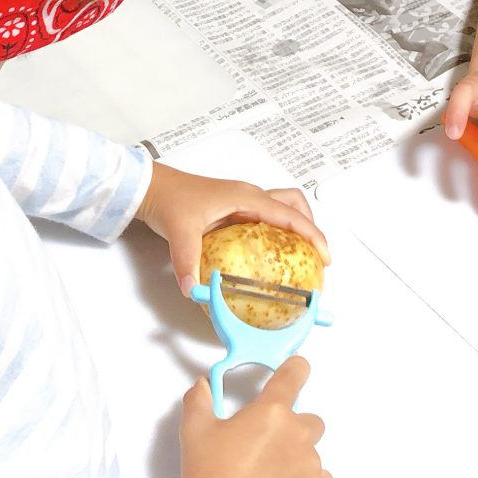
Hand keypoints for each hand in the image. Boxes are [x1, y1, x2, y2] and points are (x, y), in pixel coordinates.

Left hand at [137, 165, 329, 294]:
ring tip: (301, 254)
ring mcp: (242, 199)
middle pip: (294, 205)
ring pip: (282, 206)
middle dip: (311, 227)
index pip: (289, 215)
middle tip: (317, 256)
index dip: (312, 234)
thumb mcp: (180, 233)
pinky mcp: (234, 206)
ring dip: (297, 225)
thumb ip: (188, 262)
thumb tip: (195, 291)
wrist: (151, 186)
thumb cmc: (169, 200)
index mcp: (245, 198)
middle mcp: (249, 196)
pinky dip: (279, 229)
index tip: (325, 256)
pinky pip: (266, 215)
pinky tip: (272, 251)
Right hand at [181, 356, 331, 477]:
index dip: (296, 369)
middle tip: (265, 444)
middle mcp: (297, 434)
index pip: (294, 376)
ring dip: (296, 456)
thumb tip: (204, 386)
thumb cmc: (208, 473)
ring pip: (312, 452)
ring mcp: (310, 466)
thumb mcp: (194, 429)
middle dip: (291, 428)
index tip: (297, 368)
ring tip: (268, 474)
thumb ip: (200, 398)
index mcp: (271, 411)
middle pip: (309, 420)